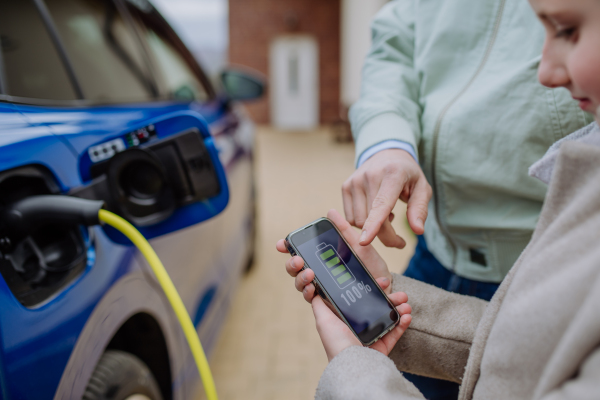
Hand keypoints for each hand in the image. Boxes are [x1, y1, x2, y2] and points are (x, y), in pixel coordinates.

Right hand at [276, 209, 392, 303]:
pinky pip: (312, 300)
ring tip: (309, 273)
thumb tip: (330, 211)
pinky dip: (309, 293)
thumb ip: (345, 231)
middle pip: (295, 269)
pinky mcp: (327, 303)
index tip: (281, 244)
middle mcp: (319, 273)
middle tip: (298, 260)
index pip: (300, 252)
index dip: (287, 247)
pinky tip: (314, 289)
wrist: (388, 289)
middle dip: (291, 264)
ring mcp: (321, 288)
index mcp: (323, 259)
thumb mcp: (359, 246)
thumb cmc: (371, 267)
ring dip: (300, 279)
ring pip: (300, 285)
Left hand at [313, 290, 411, 361]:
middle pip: (378, 306)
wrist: (350, 365)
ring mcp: (372, 336)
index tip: (381, 281)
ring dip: (399, 308)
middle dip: (391, 298)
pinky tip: (407, 315)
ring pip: (389, 317)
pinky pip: (395, 333)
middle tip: (400, 293)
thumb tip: (315, 288)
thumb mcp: (323, 319)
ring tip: (406, 303)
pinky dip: (403, 323)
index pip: (361, 299)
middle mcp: (360, 326)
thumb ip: (320, 304)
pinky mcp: (382, 347)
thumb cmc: (336, 342)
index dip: (372, 289)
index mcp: (347, 319)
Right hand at [342, 148, 431, 247]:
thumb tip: (418, 230)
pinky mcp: (346, 186)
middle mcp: (370, 176)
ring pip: (358, 221)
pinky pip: (350, 218)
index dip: (374, 224)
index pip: (381, 203)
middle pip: (370, 220)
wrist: (387, 153)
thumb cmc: (407, 175)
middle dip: (385, 236)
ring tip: (387, 215)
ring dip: (373, 228)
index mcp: (393, 174)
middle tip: (399, 239)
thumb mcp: (422, 188)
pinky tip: (373, 210)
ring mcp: (355, 181)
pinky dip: (363, 221)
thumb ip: (419, 209)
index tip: (364, 241)